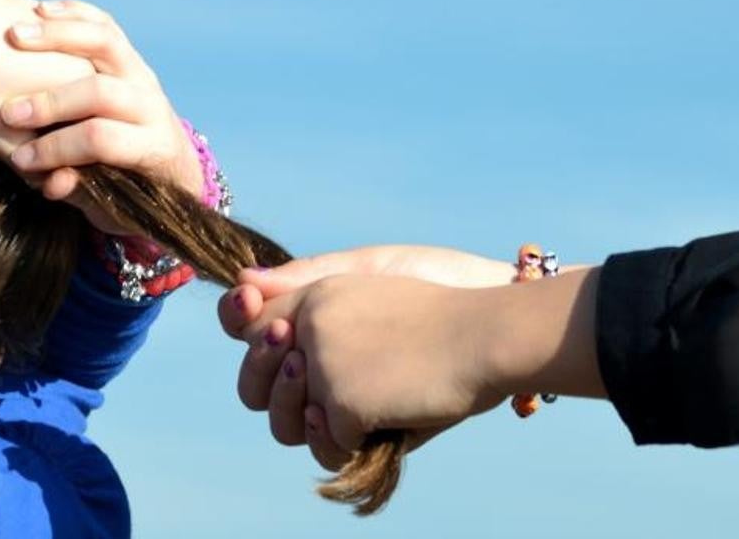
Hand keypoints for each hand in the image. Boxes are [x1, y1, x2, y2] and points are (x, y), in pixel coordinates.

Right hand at [0, 0, 204, 213]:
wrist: (171, 163)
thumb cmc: (132, 190)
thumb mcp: (109, 201)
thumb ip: (80, 191)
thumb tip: (52, 184)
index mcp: (153, 143)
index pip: (101, 138)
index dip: (59, 150)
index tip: (20, 159)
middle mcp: (149, 102)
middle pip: (100, 91)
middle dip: (53, 104)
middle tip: (10, 113)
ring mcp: (139, 73)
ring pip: (104, 41)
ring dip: (60, 37)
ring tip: (15, 36)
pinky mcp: (127, 56)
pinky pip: (102, 24)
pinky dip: (74, 13)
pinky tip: (40, 11)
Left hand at [217, 245, 602, 471]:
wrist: (487, 336)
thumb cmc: (445, 320)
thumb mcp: (376, 296)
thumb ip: (322, 312)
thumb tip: (266, 312)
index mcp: (318, 294)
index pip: (252, 328)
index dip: (259, 355)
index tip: (288, 361)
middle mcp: (309, 323)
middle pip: (255, 383)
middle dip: (279, 401)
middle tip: (315, 403)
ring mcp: (321, 363)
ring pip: (287, 422)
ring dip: (315, 429)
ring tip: (342, 418)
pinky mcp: (341, 400)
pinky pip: (332, 443)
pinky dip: (358, 444)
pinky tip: (385, 424)